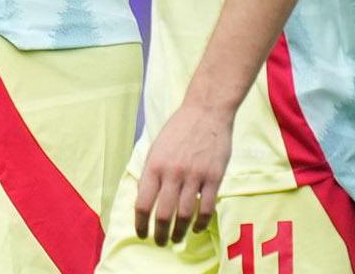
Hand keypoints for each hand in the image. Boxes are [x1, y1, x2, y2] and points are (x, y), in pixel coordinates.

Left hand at [133, 102, 232, 244]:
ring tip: (177, 239)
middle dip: (160, 234)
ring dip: (180, 232)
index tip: (142, 233)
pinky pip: (206, 208)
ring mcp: (194, 176)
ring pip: (185, 215)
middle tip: (160, 242)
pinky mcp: (213, 177)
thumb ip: (151, 173)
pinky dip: (200, 222)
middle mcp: (172, 173)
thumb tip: (145, 200)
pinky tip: (196, 228)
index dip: (141, 224)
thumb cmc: (179, 129)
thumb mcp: (156, 148)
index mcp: (154, 166)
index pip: (143, 204)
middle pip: (163, 215)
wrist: (206, 112)